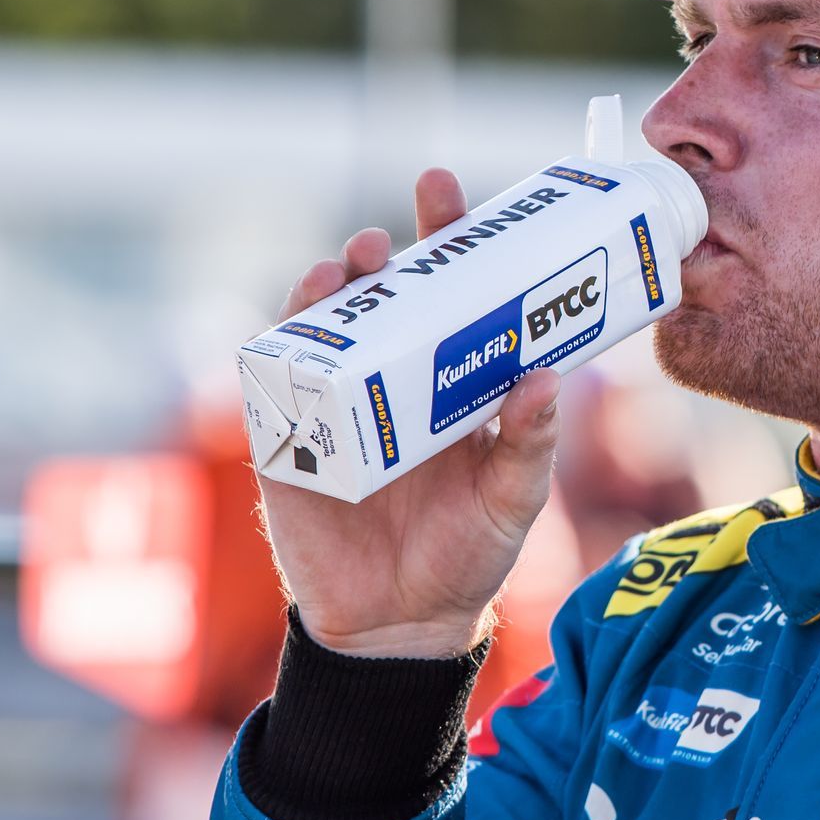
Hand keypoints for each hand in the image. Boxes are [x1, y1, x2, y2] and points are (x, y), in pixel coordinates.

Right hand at [256, 168, 561, 658]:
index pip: (447, 293)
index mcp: (448, 380)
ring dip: (326, 293)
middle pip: (378, 299)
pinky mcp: (290, 447)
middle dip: (377, 255)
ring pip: (322, 331)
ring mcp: (336, 408)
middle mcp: (390, 380)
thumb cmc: (467, 553)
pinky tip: (290, 330)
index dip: (444, 242)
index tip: (444, 193)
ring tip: (344, 271)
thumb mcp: (512, 498)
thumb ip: (529, 442)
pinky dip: (278, 353)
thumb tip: (544, 377)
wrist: (401, 627)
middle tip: (388, 233)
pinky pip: (275, 388)